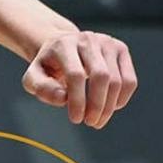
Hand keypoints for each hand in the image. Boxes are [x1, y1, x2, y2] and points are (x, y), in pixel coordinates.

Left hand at [22, 30, 136, 127]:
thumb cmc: (47, 66)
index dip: (78, 100)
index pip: (76, 74)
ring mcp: (107, 42)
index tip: (76, 119)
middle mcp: (88, 39)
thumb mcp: (33, 77)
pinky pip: (129, 79)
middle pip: (101, 76)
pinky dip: (122, 98)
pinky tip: (111, 108)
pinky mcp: (120, 49)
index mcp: (64, 44)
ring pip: (117, 80)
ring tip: (98, 120)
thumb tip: (64, 99)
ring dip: (110, 106)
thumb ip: (42, 88)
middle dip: (97, 104)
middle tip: (91, 123)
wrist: (61, 45)